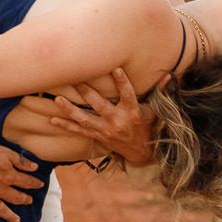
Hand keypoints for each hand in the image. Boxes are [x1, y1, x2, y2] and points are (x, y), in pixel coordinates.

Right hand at [0, 139, 40, 221]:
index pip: (26, 181)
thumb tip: (35, 167)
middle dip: (24, 199)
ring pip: (2, 210)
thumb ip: (21, 161)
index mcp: (9, 176)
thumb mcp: (6, 152)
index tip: (40, 185)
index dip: (34, 183)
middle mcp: (0, 190)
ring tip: (17, 221)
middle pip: (16, 197)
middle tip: (29, 201)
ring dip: (10, 216)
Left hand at [48, 67, 164, 168]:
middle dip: (86, 91)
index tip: (116, 68)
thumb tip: (168, 75)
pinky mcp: (98, 137)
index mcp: (133, 112)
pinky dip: (66, 126)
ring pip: (85, 119)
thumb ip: (159, 92)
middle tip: (74, 77)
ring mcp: (106, 130)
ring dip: (70, 109)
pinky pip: (79, 131)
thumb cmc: (147, 126)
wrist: (142, 153)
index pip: (127, 93)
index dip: (122, 81)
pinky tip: (53, 120)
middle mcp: (118, 121)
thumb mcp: (154, 110)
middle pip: (100, 104)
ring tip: (57, 99)